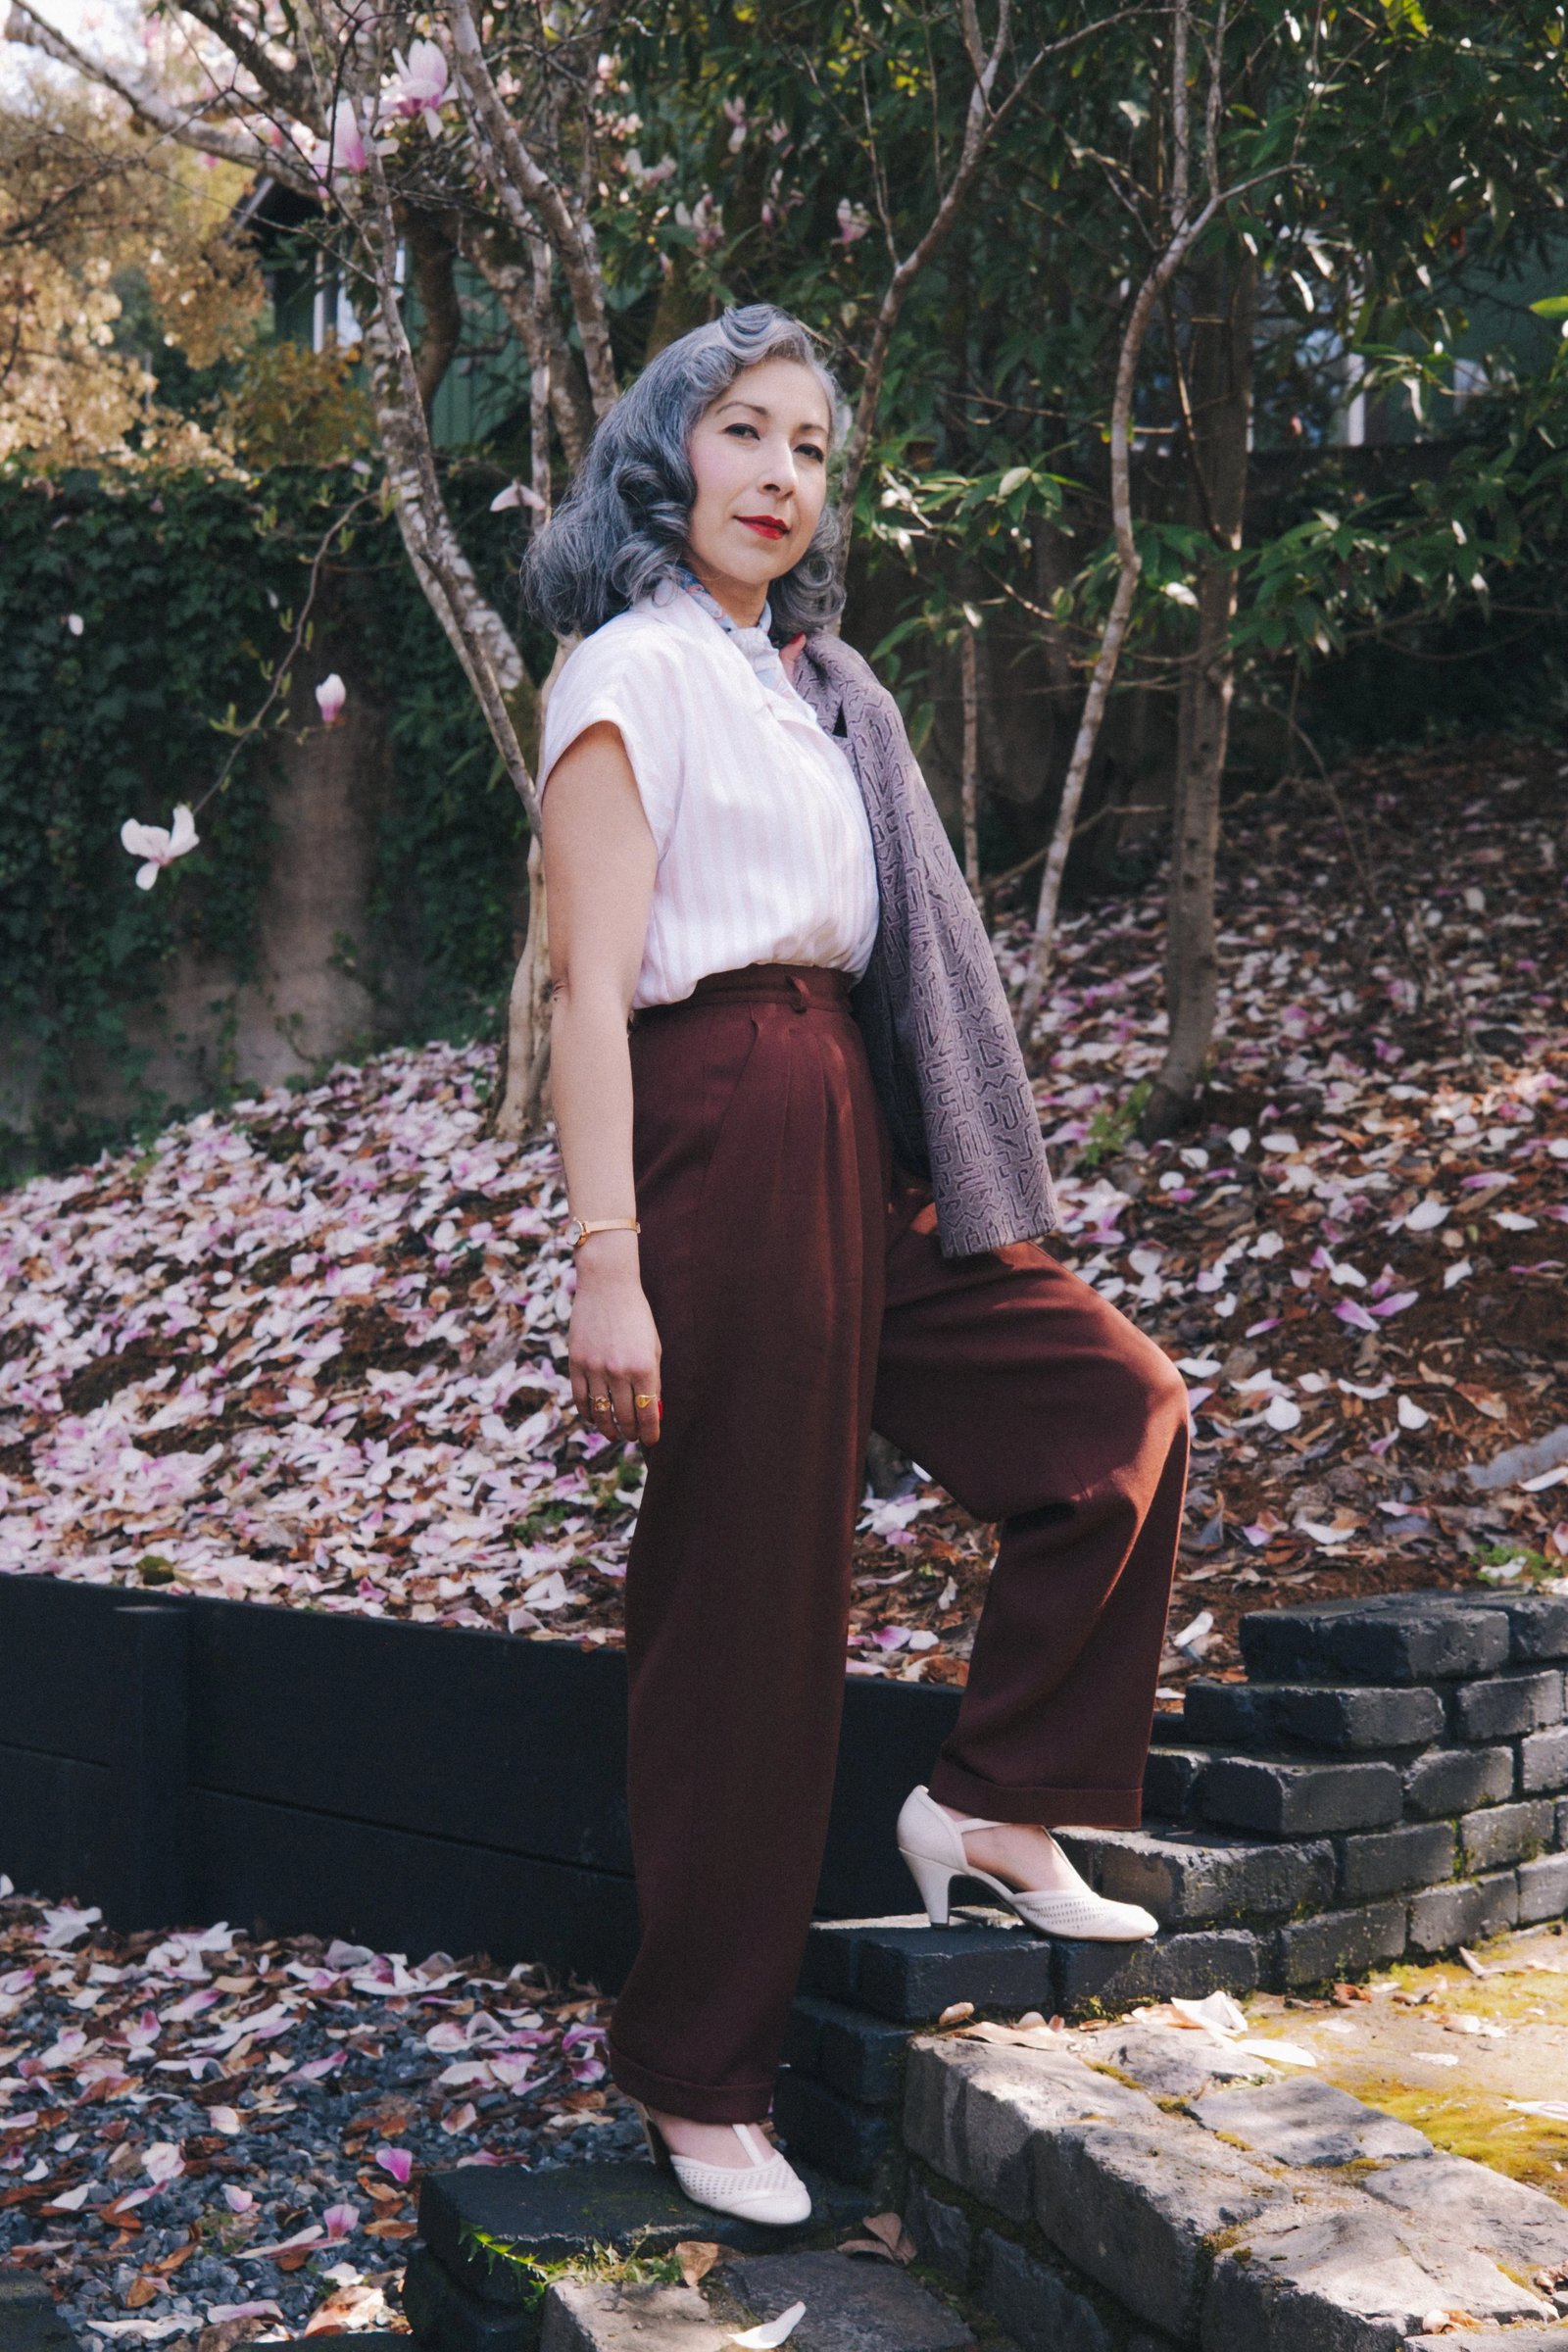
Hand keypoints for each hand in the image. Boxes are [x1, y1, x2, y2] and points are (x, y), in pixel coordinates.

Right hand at [569, 1232, 661, 1447]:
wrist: (608, 1286)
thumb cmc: (637, 1316)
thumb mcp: (653, 1347)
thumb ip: (653, 1379)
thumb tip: (652, 1411)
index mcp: (644, 1367)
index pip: (648, 1413)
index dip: (650, 1432)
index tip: (651, 1441)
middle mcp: (619, 1371)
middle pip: (624, 1417)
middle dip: (631, 1433)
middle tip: (633, 1438)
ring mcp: (595, 1368)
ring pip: (600, 1412)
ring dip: (608, 1428)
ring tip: (613, 1433)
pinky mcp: (576, 1363)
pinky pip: (580, 1399)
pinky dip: (588, 1413)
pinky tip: (594, 1417)